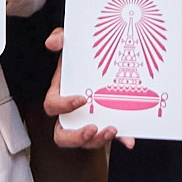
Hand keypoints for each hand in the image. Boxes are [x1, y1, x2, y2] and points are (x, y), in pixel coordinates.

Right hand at [38, 27, 125, 151]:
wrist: (106, 59)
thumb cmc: (82, 55)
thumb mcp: (72, 43)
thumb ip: (61, 39)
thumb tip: (52, 43)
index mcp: (59, 94)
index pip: (52, 106)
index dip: (64, 106)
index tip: (83, 99)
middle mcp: (70, 114)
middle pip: (62, 135)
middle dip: (75, 136)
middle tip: (92, 129)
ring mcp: (87, 122)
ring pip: (85, 142)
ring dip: (97, 141)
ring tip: (112, 130)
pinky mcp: (105, 125)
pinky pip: (111, 139)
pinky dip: (120, 141)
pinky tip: (130, 141)